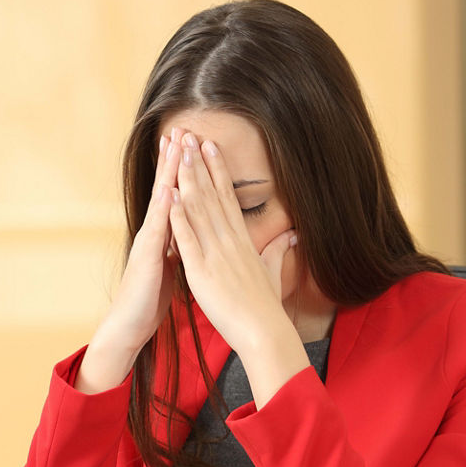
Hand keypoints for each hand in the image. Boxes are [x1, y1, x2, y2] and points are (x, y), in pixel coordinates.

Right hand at [74, 130, 183, 393]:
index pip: (176, 195)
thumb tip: (189, 235)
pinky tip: (169, 189)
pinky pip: (158, 230)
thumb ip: (178, 248)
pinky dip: (164, 209)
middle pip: (166, 189)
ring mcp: (148, 243)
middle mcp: (154, 233)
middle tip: (181, 128)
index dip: (184, 170)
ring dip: (167, 173)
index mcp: (164, 235)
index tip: (192, 143)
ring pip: (161, 201)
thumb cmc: (149, 300)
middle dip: (173, 160)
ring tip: (174, 146)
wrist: (129, 325)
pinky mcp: (147, 259)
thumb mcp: (171, 268)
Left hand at [167, 133, 307, 403]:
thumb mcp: (273, 272)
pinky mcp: (201, 271)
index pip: (227, 197)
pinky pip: (188, 239)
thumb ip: (279, 251)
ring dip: (187, 180)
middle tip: (189, 134)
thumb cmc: (266, 307)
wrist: (264, 332)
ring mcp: (215, 254)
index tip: (209, 145)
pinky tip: (170, 196)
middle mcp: (229, 241)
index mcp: (242, 240)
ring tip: (178, 153)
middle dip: (199, 163)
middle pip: (212, 194)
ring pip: (199, 210)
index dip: (217, 169)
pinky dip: (179, 217)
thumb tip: (294, 236)